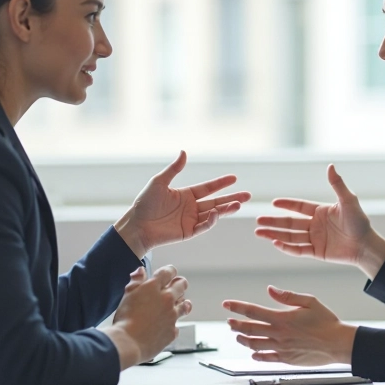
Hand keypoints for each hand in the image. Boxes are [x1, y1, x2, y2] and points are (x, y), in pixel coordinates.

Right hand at [104, 265, 191, 368]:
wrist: (127, 343)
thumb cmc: (124, 320)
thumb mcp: (127, 296)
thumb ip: (135, 281)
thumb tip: (141, 271)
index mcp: (154, 287)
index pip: (168, 271)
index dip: (169, 271)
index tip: (169, 273)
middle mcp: (167, 299)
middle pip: (181, 285)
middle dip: (179, 283)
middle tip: (177, 285)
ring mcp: (172, 315)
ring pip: (185, 304)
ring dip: (182, 302)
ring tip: (180, 303)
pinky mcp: (173, 331)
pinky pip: (177, 324)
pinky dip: (173, 323)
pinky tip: (168, 324)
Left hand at [115, 151, 250, 257]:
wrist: (136, 225)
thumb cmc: (144, 203)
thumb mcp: (159, 182)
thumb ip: (174, 169)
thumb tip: (184, 152)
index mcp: (186, 195)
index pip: (208, 188)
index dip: (221, 183)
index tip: (234, 178)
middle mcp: (191, 207)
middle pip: (216, 201)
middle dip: (232, 198)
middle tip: (247, 195)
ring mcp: (191, 220)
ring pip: (214, 214)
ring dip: (226, 209)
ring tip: (239, 204)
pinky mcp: (188, 232)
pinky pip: (203, 226)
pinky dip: (211, 220)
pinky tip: (216, 213)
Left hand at [222, 286, 356, 365]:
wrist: (338, 343)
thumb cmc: (326, 321)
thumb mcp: (309, 301)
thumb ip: (287, 296)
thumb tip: (270, 289)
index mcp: (282, 318)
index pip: (253, 311)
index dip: (237, 307)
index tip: (227, 304)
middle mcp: (278, 334)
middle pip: (249, 329)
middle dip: (235, 325)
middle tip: (229, 322)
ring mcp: (281, 348)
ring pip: (254, 345)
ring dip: (243, 340)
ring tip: (237, 336)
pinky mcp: (286, 359)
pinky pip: (266, 358)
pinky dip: (256, 355)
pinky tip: (253, 353)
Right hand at [254, 164, 384, 278]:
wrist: (367, 246)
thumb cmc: (360, 222)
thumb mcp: (348, 201)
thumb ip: (337, 185)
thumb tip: (330, 166)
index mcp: (320, 211)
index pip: (299, 207)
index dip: (286, 205)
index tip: (273, 203)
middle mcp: (315, 225)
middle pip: (289, 222)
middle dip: (273, 222)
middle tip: (257, 221)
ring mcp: (314, 239)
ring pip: (290, 236)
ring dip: (274, 234)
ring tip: (258, 232)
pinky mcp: (316, 252)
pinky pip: (298, 250)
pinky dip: (286, 247)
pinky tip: (275, 243)